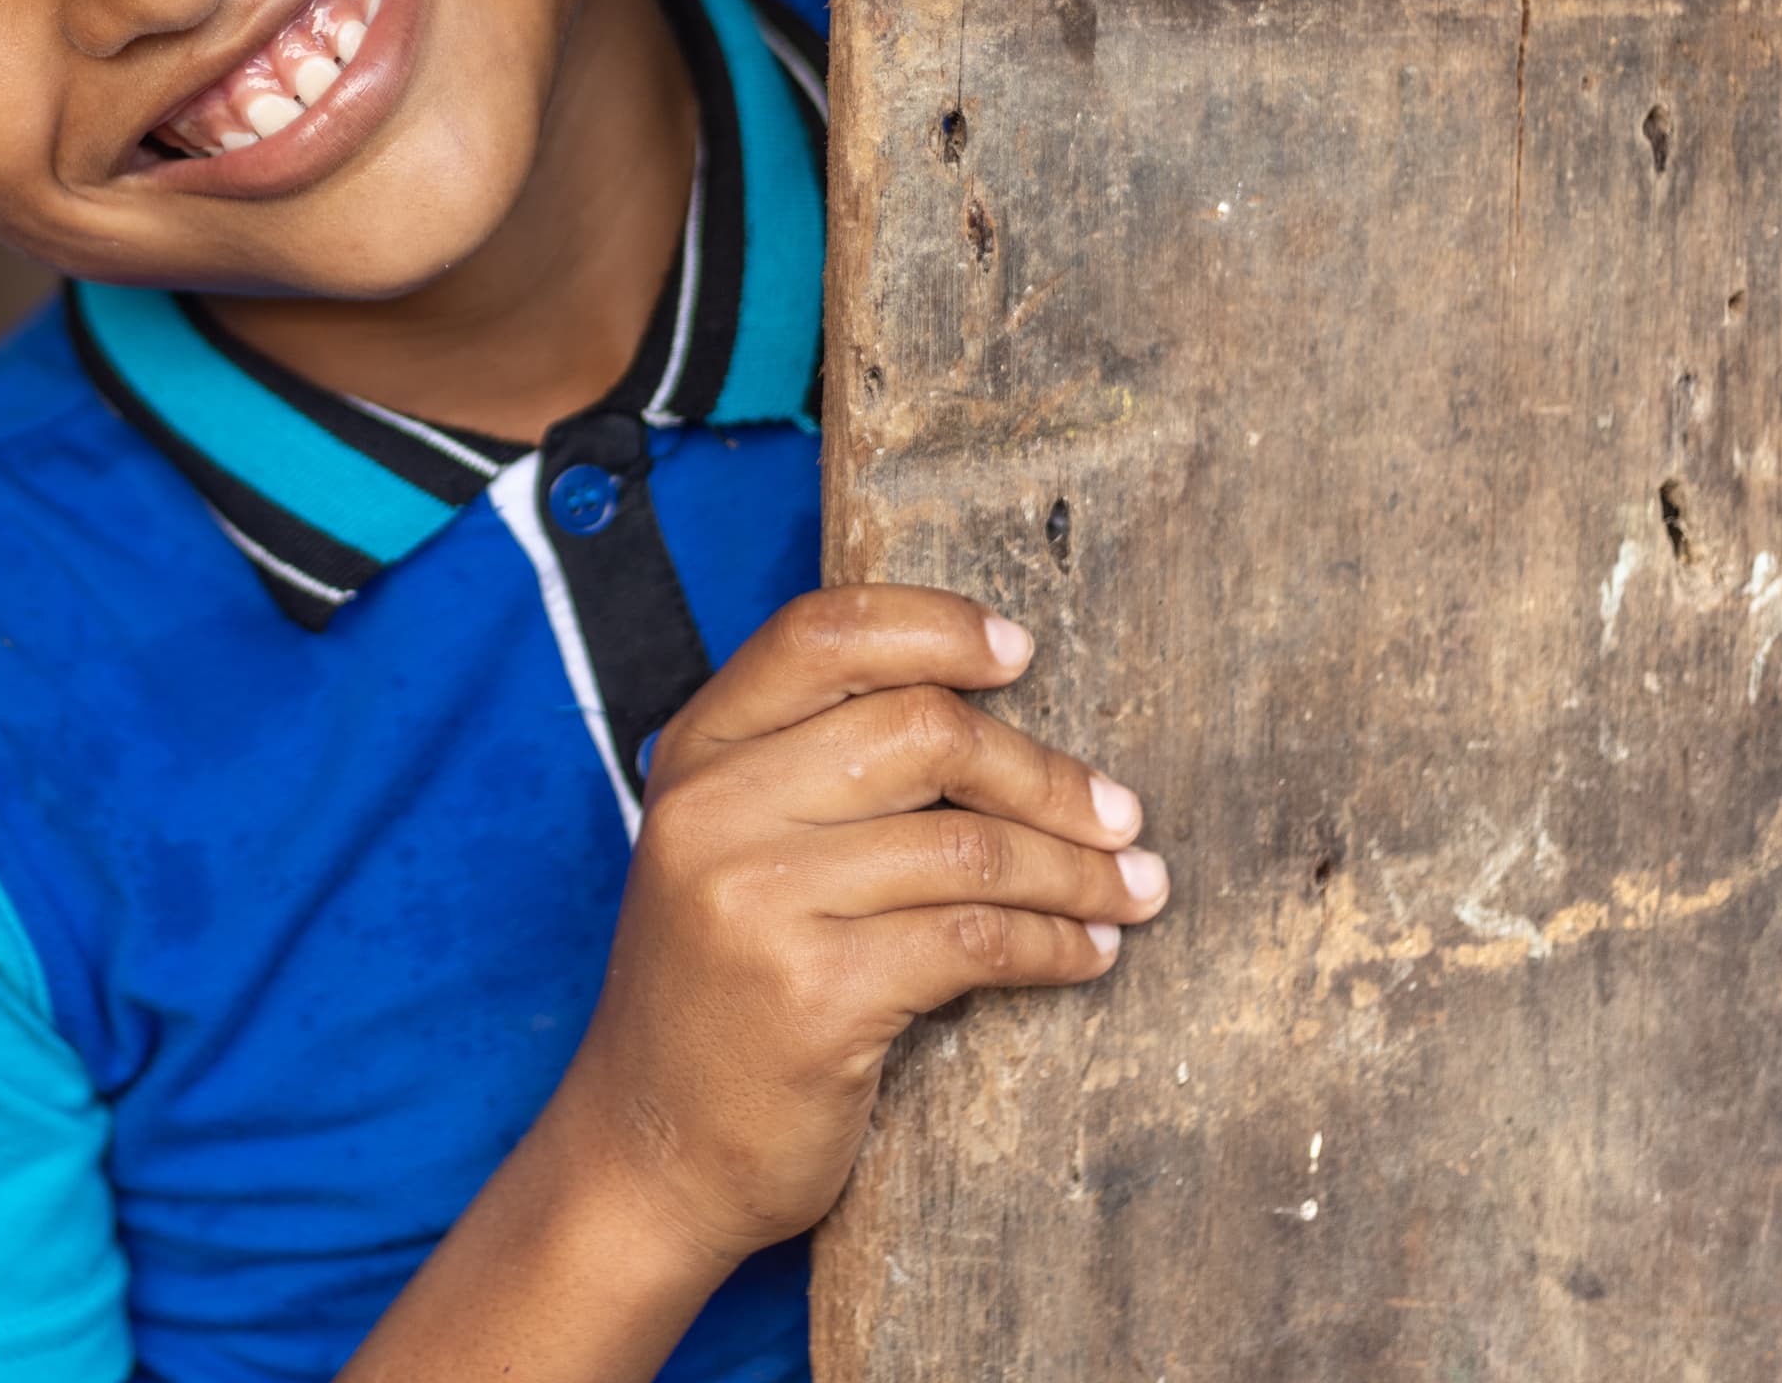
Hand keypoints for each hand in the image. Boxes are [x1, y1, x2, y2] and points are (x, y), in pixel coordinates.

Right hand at [547, 584, 1161, 1269]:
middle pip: (922, 730)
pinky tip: (1088, 953)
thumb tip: (989, 718)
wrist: (647, 1154)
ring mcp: (758, 901)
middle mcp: (715, 811)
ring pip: (970, 844)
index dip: (936, 627)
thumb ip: (811, 774)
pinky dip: (1056, 944)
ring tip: (1133, 891)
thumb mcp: (725, 852)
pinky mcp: (816, 994)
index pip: (824, 634)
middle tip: (1120, 815)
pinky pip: (977, 939)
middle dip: (1046, 773)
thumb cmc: (714, 996)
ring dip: (1077, 870)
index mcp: (695, 754)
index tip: (1020, 653)